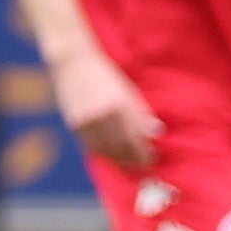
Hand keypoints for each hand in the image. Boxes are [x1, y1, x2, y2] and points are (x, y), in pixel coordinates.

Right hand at [54, 48, 158, 171]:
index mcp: (120, 105)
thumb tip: (156, 133)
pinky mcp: (74, 124)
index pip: (135, 137)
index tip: (152, 158)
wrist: (75, 65)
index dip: (144, 151)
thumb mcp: (129, 92)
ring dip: (118, 159)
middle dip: (133, 158)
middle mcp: (102, 115)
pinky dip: (103, 153)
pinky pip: (91, 146)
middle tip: (143, 165)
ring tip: (129, 163)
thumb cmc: (108, 77)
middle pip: (120, 146)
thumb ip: (142, 114)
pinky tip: (112, 155)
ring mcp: (86, 121)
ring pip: (105, 150)